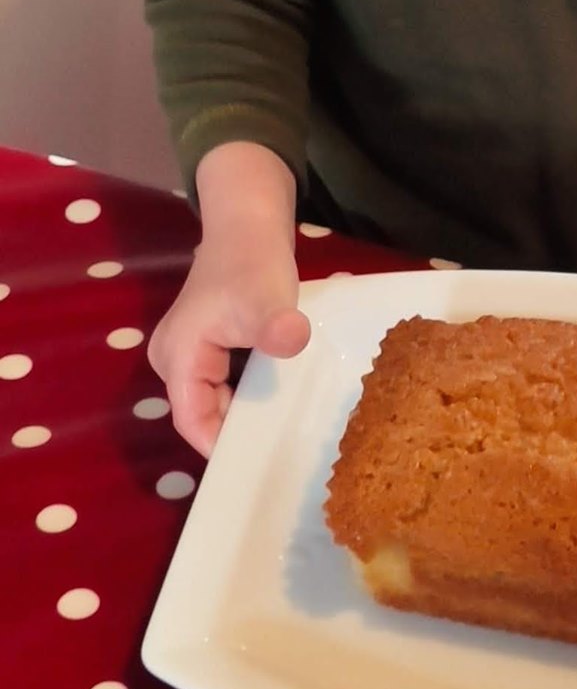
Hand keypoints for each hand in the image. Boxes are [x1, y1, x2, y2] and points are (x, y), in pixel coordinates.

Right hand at [148, 143, 309, 456]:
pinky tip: (279, 401)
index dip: (221, 447)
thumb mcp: (268, 297)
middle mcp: (173, 360)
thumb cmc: (252, 262)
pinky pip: (223, 384)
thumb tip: (290, 338)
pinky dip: (249, 393)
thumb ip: (277, 325)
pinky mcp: (205, 347)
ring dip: (246, 412)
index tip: (261, 463)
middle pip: (202, 414)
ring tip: (284, 433)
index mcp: (177, 357)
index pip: (192, 421)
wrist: (248, 224)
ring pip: (215, 400)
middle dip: (238, 432)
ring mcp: (188, 354)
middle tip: (281, 451)